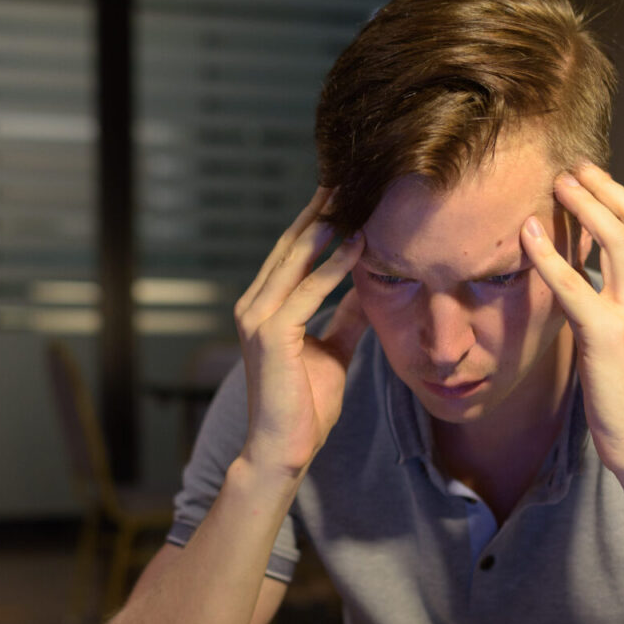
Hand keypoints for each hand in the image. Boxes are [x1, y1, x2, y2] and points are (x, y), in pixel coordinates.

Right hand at [234, 188, 367, 477]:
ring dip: (328, 227)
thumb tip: (368, 289)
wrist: (284, 448)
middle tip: (348, 176)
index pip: (292, 253)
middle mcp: (254, 305)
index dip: (317, 220)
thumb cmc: (305, 406)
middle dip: (320, 210)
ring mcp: (257, 318)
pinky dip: (333, 267)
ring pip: (296, 261)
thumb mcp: (334, 350)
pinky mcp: (270, 334)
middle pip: (291, 246)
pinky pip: (307, 292)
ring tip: (355, 197)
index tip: (344, 192)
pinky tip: (358, 245)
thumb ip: (344, 317)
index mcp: (265, 307)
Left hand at [521, 163, 623, 487]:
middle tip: (572, 167)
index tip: (591, 179)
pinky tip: (526, 235)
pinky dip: (548, 255)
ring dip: (585, 205)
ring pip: (616, 239)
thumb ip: (622, 310)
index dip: (618, 198)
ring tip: (556, 183)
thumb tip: (590, 285)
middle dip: (604, 188)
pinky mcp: (607, 335)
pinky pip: (574, 284)